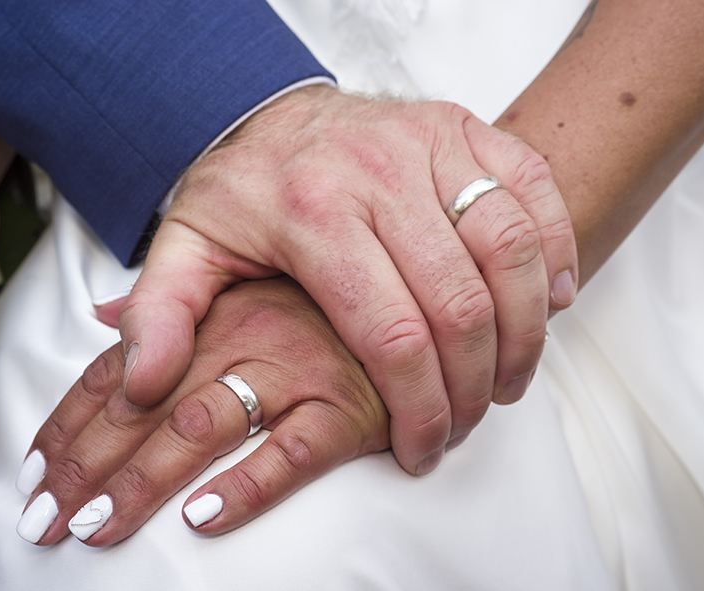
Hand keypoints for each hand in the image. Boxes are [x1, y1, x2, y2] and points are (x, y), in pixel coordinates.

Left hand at [15, 278, 389, 545]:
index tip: (33, 472)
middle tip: (44, 522)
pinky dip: (249, 485)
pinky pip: (296, 451)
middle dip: (87, 466)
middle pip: (145, 406)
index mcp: (213, 305)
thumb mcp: (235, 253)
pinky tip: (205, 517)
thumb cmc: (323, 262)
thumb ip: (167, 296)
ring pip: (203, 427)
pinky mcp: (351, 402)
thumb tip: (99, 314)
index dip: (70, 421)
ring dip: (144, 482)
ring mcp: (297, 367)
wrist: (413, 235)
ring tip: (97, 527)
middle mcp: (245, 334)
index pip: (122, 367)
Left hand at [117, 85, 577, 475]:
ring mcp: (432, 143)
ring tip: (510, 379)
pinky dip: (557, 247)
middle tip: (469, 422)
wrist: (276, 111)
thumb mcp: (186, 247)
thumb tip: (146, 385)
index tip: (424, 448)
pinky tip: (554, 298)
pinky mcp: (466, 128)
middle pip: (461, 303)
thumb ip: (160, 314)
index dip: (419, 407)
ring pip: (512, 248)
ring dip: (526, 328)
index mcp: (316, 211)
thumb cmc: (244, 188)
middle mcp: (382, 172)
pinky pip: (534, 188)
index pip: (392, 332)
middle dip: (477, 384)